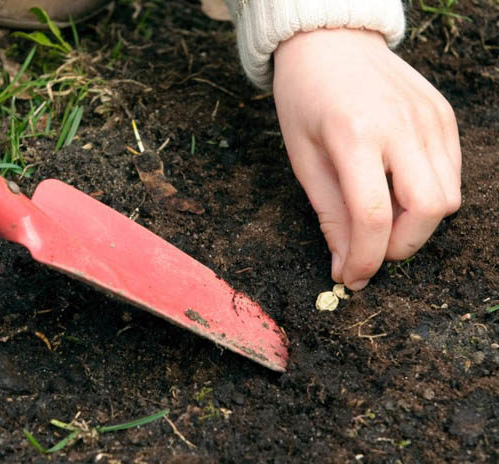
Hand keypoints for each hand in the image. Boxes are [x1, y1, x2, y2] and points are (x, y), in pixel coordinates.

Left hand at [273, 28, 460, 289]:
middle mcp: (401, 125)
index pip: (372, 216)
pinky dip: (429, 197)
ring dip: (417, 225)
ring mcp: (430, 118)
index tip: (352, 278)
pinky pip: (452, 174)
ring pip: (449, 198)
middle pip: (427, 211)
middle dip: (400, 246)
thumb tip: (346, 265)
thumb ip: (329, 214)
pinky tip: (398, 190)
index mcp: (354, 135)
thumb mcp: (303, 158)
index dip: (365, 259)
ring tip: (382, 218)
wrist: (330, 43)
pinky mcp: (444, 115)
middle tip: (369, 248)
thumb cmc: (305, 99)